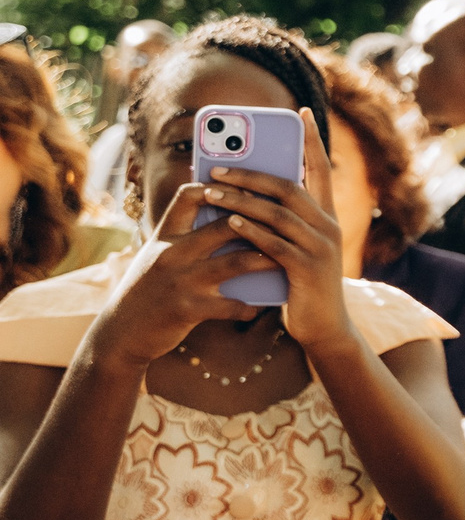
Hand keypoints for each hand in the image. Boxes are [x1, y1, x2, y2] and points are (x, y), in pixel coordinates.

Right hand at [85, 189, 280, 367]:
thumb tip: (228, 219)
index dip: (221, 188)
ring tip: (287, 259)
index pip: (190, 196)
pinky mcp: (188, 310)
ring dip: (268, 260)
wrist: (120, 332)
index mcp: (164, 235)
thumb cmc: (146, 290)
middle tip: (289, 223)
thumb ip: (184, 238)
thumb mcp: (157, 257)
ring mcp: (182, 281)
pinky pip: (232, 306)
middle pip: (225, 226)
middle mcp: (173, 253)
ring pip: (237, 262)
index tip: (249, 188)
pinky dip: (251, 306)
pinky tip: (263, 306)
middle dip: (260, 222)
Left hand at [198, 109, 356, 353]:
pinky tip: (229, 222)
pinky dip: (250, 230)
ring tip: (212, 190)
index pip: (321, 168)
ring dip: (241, 198)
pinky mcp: (307, 268)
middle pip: (289, 186)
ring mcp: (320, 246)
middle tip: (217, 164)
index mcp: (326, 215)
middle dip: (251, 171)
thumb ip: (280, 222)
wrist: (323, 328)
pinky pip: (274, 242)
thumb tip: (242, 196)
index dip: (312, 139)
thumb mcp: (296, 247)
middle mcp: (328, 225)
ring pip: (277, 212)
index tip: (300, 111)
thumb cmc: (302, 285)